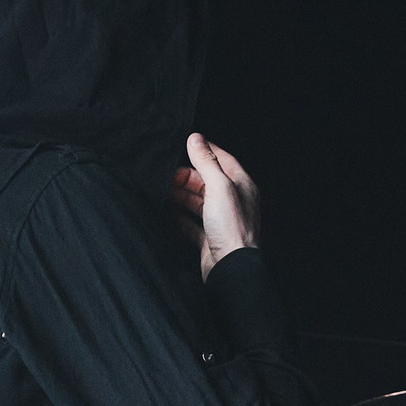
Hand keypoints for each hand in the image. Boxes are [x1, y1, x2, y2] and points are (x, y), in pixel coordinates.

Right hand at [168, 131, 260, 280]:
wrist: (231, 267)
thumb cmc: (232, 228)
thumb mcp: (219, 187)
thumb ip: (206, 162)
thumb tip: (195, 138)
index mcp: (241, 187)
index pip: (224, 160)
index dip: (206, 151)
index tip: (189, 143)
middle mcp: (234, 203)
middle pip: (208, 182)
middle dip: (188, 176)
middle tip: (168, 174)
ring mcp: (222, 222)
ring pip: (199, 202)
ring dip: (182, 195)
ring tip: (164, 190)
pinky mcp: (210, 239)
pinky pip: (192, 224)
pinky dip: (180, 217)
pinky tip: (168, 212)